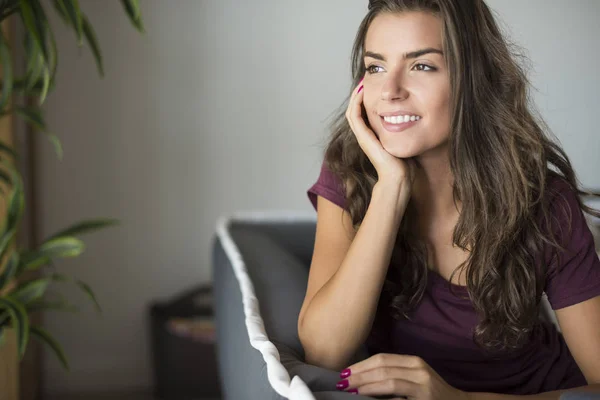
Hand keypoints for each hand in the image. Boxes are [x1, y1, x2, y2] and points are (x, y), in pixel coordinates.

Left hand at [337, 353, 468, 399]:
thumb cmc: (431, 394)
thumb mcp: (414, 379)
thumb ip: (394, 375)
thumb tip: (361, 378)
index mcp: (414, 362)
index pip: (382, 358)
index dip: (362, 364)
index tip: (345, 372)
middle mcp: (419, 369)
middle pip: (382, 367)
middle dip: (359, 374)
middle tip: (342, 381)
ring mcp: (423, 385)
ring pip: (388, 380)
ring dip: (366, 386)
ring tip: (351, 390)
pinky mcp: (423, 399)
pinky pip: (397, 397)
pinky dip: (381, 397)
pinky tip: (369, 398)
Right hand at [345, 78, 416, 188]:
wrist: (399, 178)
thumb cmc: (405, 164)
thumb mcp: (406, 141)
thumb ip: (407, 130)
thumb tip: (419, 117)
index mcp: (375, 135)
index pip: (366, 112)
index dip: (368, 98)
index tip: (375, 85)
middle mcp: (366, 135)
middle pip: (356, 110)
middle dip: (360, 94)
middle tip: (365, 79)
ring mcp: (363, 136)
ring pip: (352, 111)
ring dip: (355, 96)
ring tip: (362, 83)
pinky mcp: (363, 138)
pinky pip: (354, 116)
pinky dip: (356, 104)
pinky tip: (362, 92)